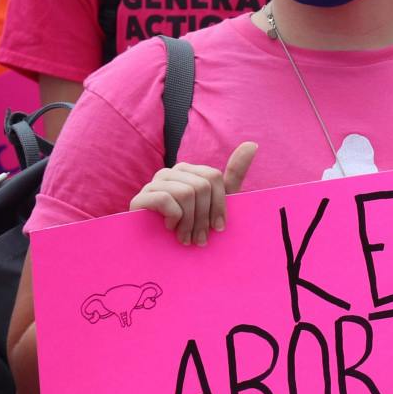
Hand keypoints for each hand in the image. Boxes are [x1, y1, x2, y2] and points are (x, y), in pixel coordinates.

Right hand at [129, 142, 258, 245]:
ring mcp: (153, 183)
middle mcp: (170, 172)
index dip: (220, 205)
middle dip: (204, 218)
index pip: (214, 178)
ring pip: (185, 193)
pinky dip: (173, 218)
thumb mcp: (216, 201)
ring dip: (189, 222)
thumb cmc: (191, 224)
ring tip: (186, 237)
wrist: (159, 249)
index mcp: (189, 171)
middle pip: (201, 187)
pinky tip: (169, 228)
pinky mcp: (140, 197)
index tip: (219, 227)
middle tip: (200, 238)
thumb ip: (233, 175)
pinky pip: (164, 199)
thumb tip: (252, 144)